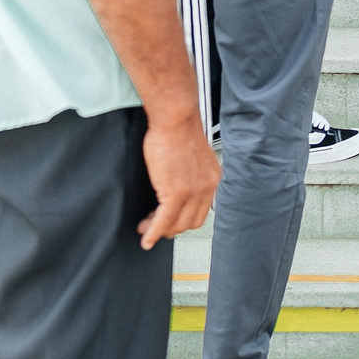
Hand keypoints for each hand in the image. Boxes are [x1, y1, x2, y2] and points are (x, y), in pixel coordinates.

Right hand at [137, 111, 219, 249]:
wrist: (175, 119)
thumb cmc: (178, 131)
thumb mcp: (192, 158)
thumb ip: (190, 175)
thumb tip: (176, 187)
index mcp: (212, 179)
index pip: (201, 211)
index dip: (183, 219)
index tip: (170, 221)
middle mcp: (207, 187)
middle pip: (191, 222)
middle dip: (171, 228)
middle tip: (154, 225)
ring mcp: (193, 192)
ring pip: (177, 224)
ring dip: (159, 230)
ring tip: (146, 228)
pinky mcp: (176, 193)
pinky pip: (163, 221)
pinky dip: (153, 233)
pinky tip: (146, 238)